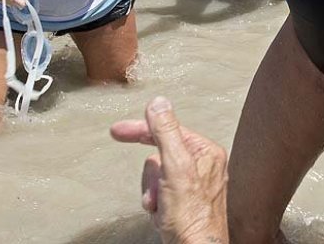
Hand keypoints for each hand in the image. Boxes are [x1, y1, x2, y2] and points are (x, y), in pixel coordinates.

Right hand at [111, 97, 228, 243]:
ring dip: (152, 194)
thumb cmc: (192, 218)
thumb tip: (158, 104)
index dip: (140, 130)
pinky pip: (160, 194)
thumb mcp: (175, 167)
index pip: (167, 130)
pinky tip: (163, 216)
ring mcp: (193, 185)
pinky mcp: (184, 203)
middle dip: (151, 178)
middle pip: (158, 157)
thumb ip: (166, 133)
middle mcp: (202, 166)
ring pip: (156, 177)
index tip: (118, 130)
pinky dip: (156, 206)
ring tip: (161, 207)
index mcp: (205, 152)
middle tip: (155, 192)